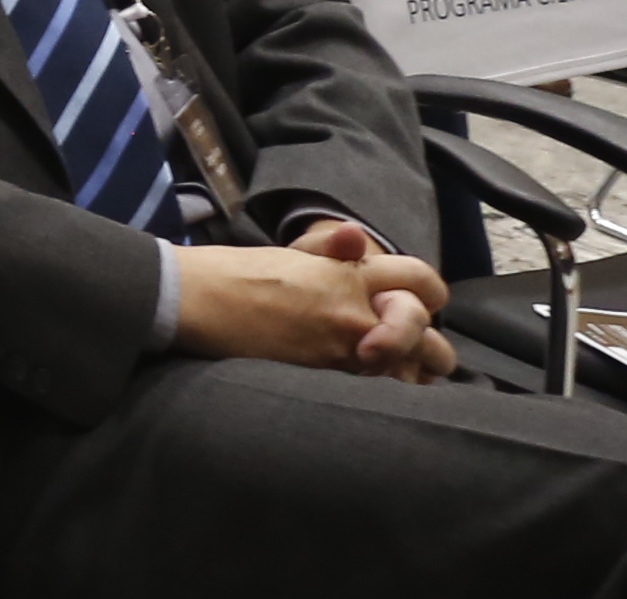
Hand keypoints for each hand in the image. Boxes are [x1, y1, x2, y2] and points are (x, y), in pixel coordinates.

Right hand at [174, 228, 454, 376]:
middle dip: (430, 345)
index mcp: (350, 272)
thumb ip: (330, 250)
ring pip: (411, 369)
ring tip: (401, 375)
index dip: (429, 292)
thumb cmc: (235, 273)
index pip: (420, 280)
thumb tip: (357, 237)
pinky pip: (380, 390)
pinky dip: (386, 390)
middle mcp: (356, 310)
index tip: (421, 300)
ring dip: (412, 373)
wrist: (196, 300)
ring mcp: (343, 347)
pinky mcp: (327, 377)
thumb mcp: (289, 253)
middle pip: (427, 331)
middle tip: (418, 351)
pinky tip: (373, 387)